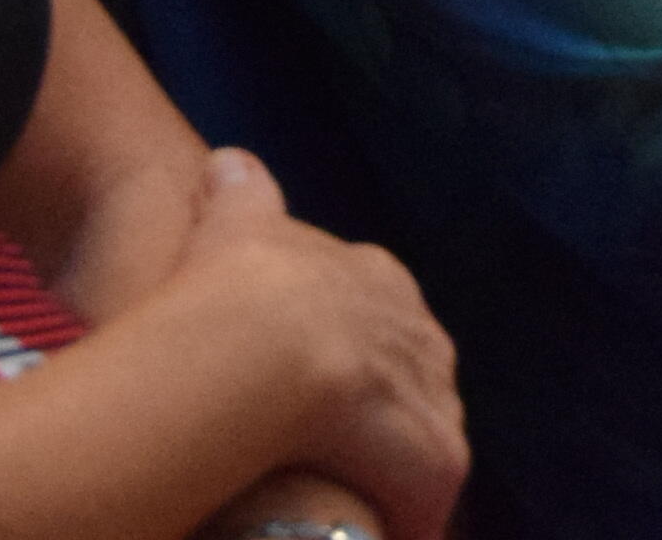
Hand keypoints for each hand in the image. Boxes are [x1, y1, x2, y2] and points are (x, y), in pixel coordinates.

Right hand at [145, 150, 465, 539]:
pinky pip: (427, 493)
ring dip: (396, 474)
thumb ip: (239, 196)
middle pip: (416, 383)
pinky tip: (378, 527)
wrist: (253, 341)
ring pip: (426, 440)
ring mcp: (431, 391)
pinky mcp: (435, 454)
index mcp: (376, 277)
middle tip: (342, 463)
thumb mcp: (232, 227)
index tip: (325, 403)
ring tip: (359, 502)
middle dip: (389, 426)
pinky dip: (405, 514)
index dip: (359, 368)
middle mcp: (417, 327)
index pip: (388, 323)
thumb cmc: (226, 290)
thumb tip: (231, 159)